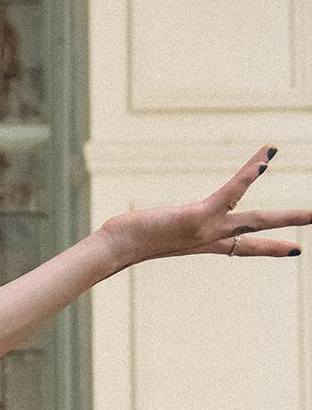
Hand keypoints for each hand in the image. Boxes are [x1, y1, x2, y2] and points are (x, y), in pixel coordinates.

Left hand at [97, 145, 309, 270]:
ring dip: (288, 216)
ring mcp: (208, 228)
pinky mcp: (200, 215)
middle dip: (287, 234)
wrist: (115, 248)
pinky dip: (248, 173)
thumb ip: (146, 228)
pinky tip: (265, 159)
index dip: (268, 249)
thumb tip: (128, 226)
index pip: (241, 247)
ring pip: (256, 221)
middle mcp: (209, 238)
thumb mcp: (143, 233)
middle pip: (256, 236)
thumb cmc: (122, 240)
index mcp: (201, 243)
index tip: (293, 250)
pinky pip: (232, 191)